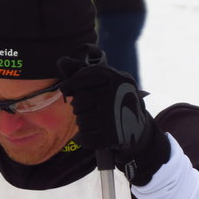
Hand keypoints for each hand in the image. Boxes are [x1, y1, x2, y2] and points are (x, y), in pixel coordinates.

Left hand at [58, 53, 170, 184]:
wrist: (137, 128)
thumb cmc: (115, 101)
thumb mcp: (106, 83)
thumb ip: (82, 73)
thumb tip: (61, 61)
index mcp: (120, 80)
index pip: (90, 74)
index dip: (73, 81)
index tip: (64, 88)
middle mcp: (118, 97)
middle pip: (80, 99)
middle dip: (78, 105)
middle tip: (86, 108)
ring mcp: (114, 117)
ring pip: (80, 119)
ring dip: (82, 121)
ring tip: (94, 120)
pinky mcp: (110, 137)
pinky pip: (83, 136)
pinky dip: (84, 136)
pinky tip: (95, 132)